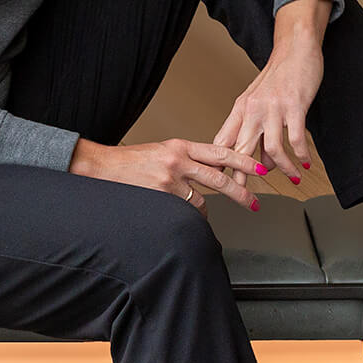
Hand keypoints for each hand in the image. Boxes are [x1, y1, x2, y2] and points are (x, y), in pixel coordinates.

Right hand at [68, 137, 266, 217]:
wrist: (103, 167)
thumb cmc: (133, 161)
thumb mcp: (164, 152)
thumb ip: (189, 160)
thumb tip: (214, 172)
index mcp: (181, 145)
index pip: (220, 152)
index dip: (243, 160)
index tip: (259, 168)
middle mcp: (178, 160)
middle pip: (219, 178)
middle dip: (240, 193)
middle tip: (254, 203)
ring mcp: (169, 179)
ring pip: (201, 200)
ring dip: (204, 210)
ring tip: (202, 214)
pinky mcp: (160, 196)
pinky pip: (184, 211)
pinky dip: (186, 216)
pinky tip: (182, 217)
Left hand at [213, 36, 323, 188]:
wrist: (295, 48)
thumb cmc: (278, 77)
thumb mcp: (260, 104)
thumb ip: (258, 134)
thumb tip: (264, 165)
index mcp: (240, 109)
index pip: (223, 142)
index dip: (220, 166)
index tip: (220, 187)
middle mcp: (252, 110)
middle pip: (241, 150)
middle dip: (243, 177)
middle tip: (247, 198)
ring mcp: (273, 108)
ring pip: (271, 149)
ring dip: (282, 169)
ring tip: (293, 178)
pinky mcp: (294, 106)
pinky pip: (295, 139)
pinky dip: (301, 155)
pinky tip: (307, 163)